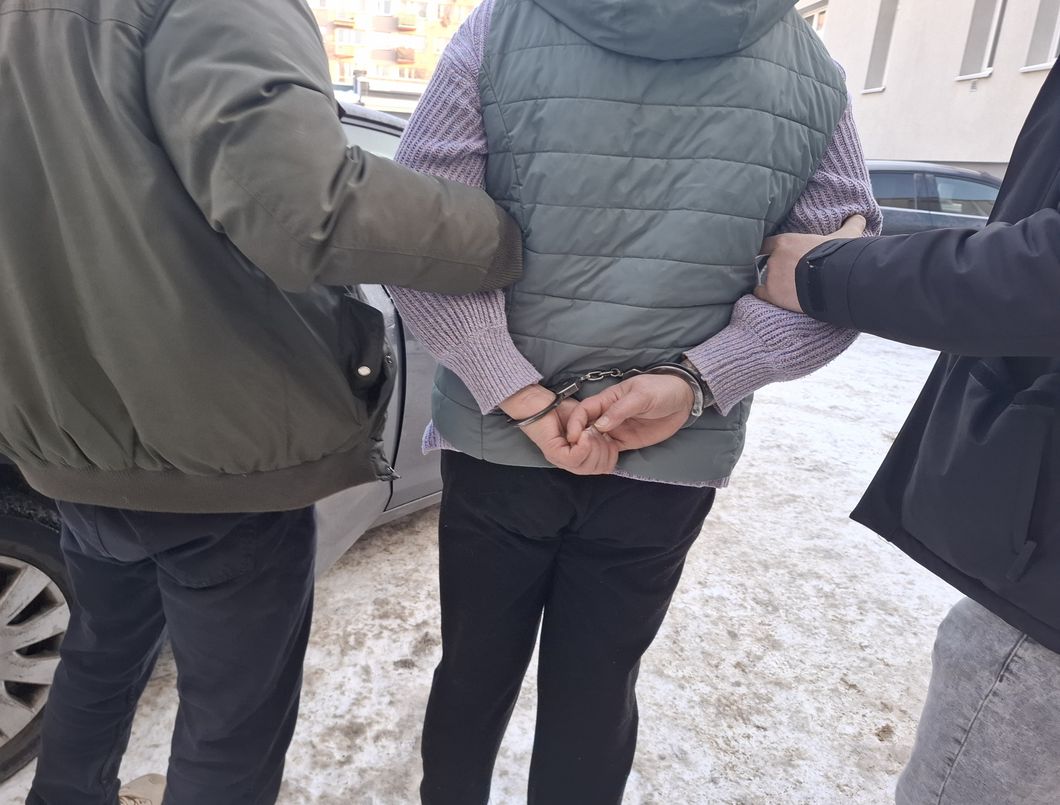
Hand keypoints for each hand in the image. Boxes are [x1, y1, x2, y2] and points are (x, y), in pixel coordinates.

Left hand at [500, 385, 618, 474]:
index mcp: (578, 458)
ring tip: (591, 430)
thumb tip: (614, 442)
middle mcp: (568, 463)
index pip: (602, 468)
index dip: (611, 454)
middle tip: (600, 432)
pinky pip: (575, 458)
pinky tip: (584, 433)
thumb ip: (599, 433)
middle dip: (605, 450)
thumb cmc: (561, 410)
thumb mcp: (588, 422)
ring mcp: (560, 459)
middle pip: (596, 469)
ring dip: (595, 446)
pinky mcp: (553, 453)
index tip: (611, 438)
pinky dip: (584, 446)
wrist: (539, 401)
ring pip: (586, 466)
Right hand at [566, 375, 692, 451]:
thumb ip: (620, 410)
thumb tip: (600, 425)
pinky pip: (610, 450)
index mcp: (607, 399)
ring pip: (596, 441)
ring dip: (591, 451)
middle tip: (580, 453)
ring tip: (590, 460)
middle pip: (586, 428)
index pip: (584, 410)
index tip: (573, 437)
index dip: (575, 423)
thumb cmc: (660, 390)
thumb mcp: (641, 396)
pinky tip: (601, 463)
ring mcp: (617, 429)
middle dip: (580, 440)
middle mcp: (607, 415)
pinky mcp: (626, 441)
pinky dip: (603, 457)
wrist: (682, 400)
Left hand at [754, 214, 867, 312]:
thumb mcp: (845, 238)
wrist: (833, 280)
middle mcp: (775, 258)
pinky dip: (766, 295)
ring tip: (788, 289)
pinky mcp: (772, 293)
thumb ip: (850, 226)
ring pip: (768, 279)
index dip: (770, 250)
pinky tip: (775, 298)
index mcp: (786, 242)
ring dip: (775, 283)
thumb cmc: (838, 256)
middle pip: (770, 263)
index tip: (773, 254)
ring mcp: (772, 276)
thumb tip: (860, 217)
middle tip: (790, 275)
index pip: (768, 243)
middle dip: (778, 268)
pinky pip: (761, 293)